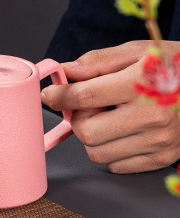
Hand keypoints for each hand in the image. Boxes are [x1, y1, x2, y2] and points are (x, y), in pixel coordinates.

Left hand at [41, 40, 179, 173]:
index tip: (50, 93)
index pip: (83, 97)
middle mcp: (151, 117)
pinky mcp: (163, 158)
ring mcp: (158, 141)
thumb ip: (97, 62)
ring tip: (106, 117)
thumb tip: (66, 72)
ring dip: (92, 136)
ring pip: (98, 153)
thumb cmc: (173, 65)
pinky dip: (110, 151)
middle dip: (76, 117)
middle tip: (84, 105)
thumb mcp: (137, 51)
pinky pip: (118, 166)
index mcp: (141, 84)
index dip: (58, 95)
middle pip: (86, 131)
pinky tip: (120, 131)